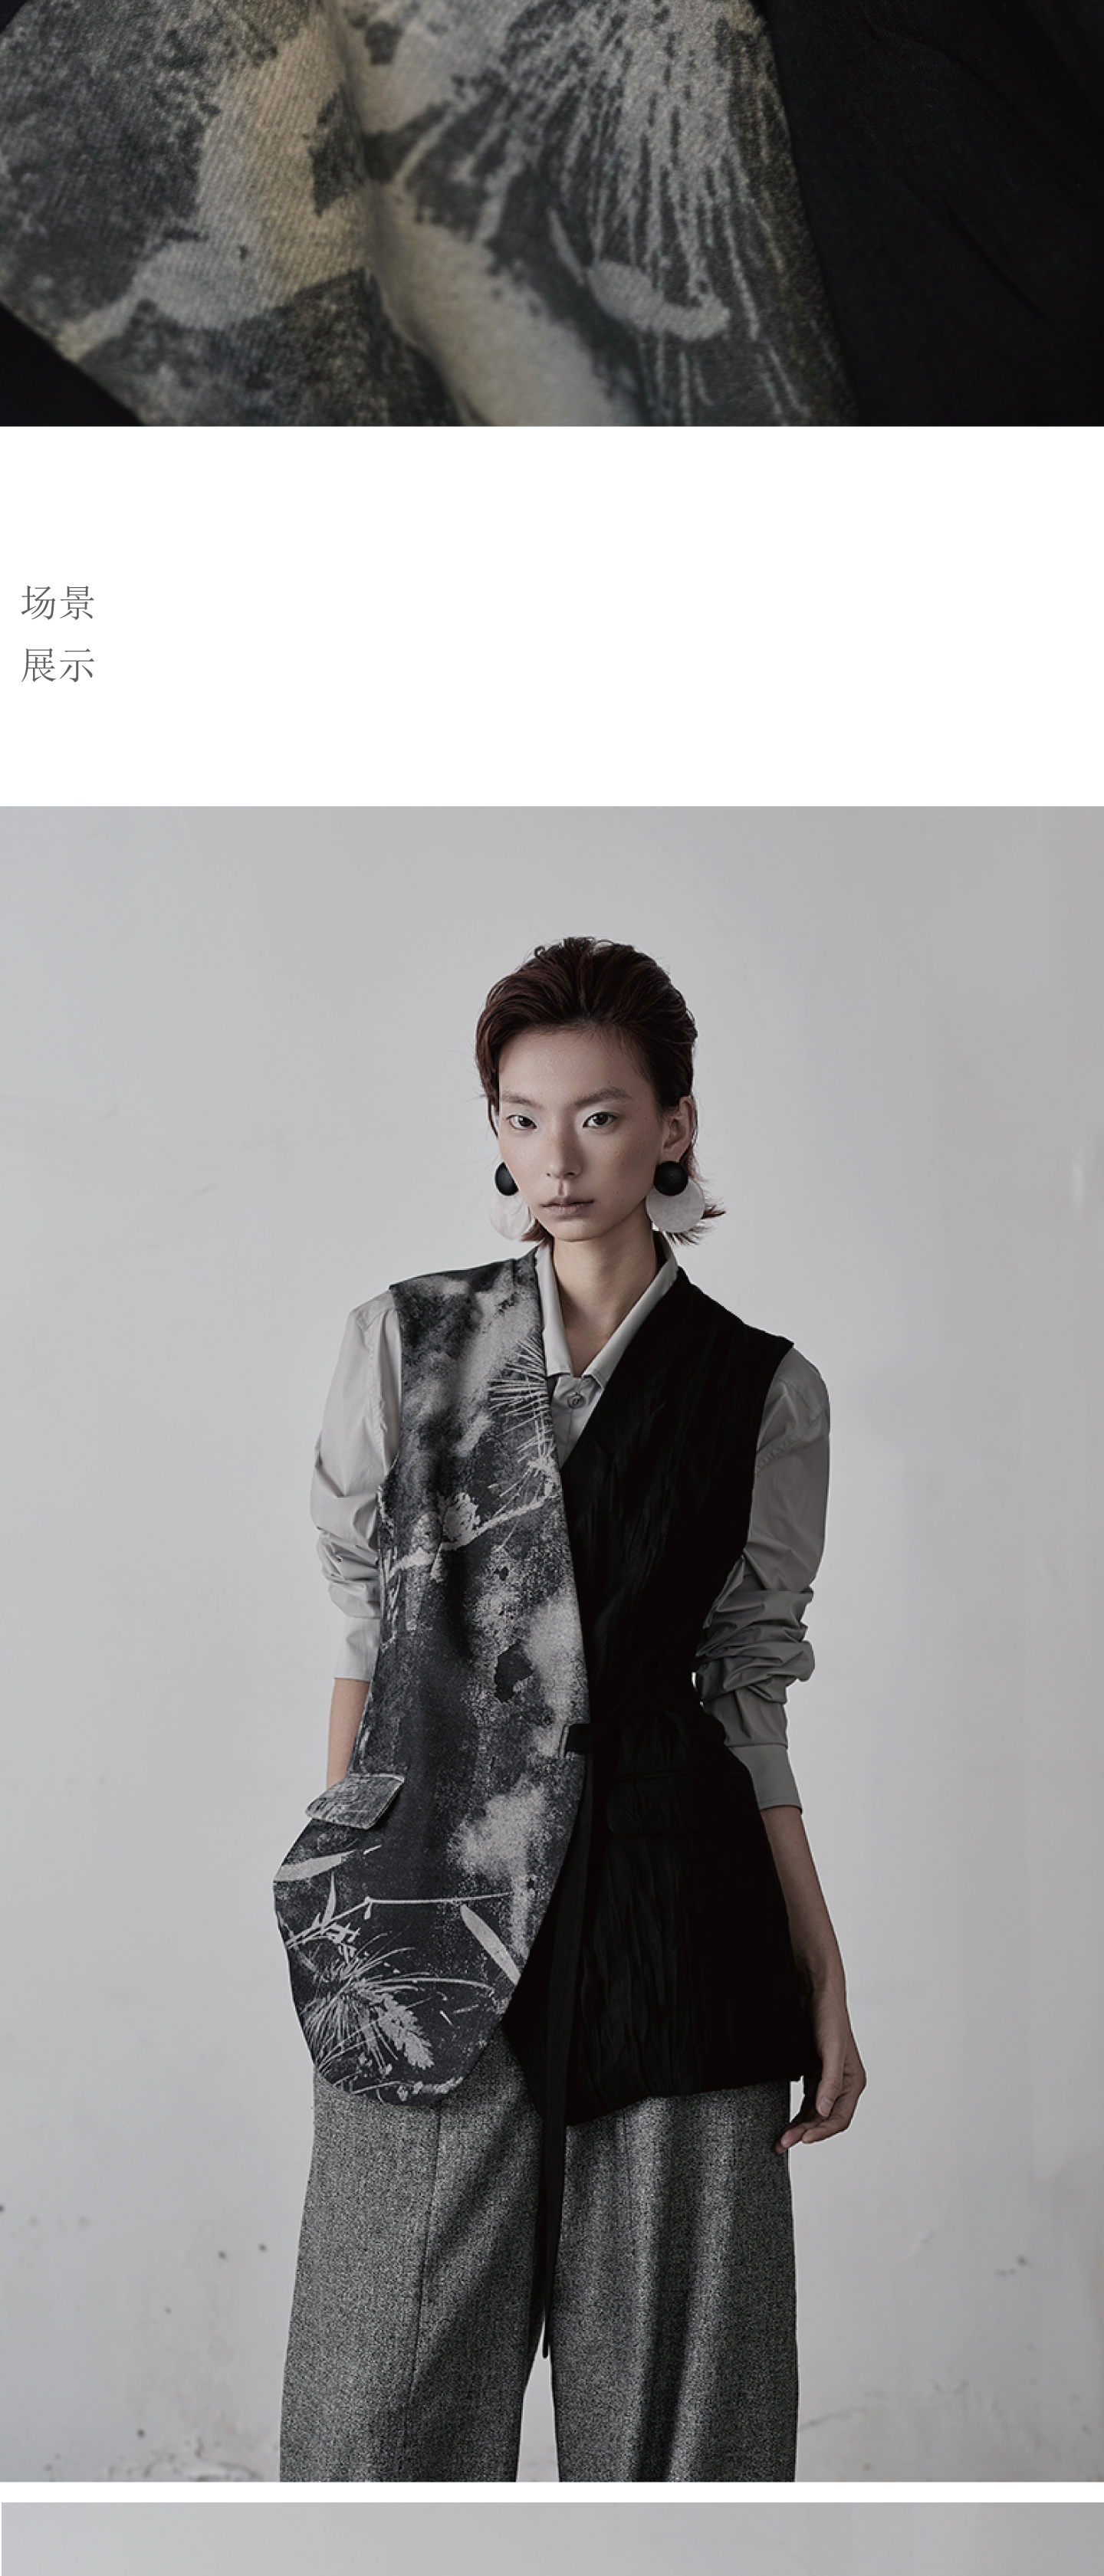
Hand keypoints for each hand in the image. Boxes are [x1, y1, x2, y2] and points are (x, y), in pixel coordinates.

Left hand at [776, 1981, 865, 2149]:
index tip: (802, 2139)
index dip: (821, 2132)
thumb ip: (830, 2082)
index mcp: (853, 2083)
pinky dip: (797, 2114)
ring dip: (799, 2127)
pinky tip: (785, 2122)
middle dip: (805, 2133)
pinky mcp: (813, 2073)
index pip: (839, 2119)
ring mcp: (827, 2080)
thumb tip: (824, 2113)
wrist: (815, 1992)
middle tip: (782, 2143)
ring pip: (814, 2113)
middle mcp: (842, 2085)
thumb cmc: (829, 2019)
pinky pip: (806, 2102)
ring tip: (780, 2141)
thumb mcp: (832, 2051)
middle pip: (824, 2119)